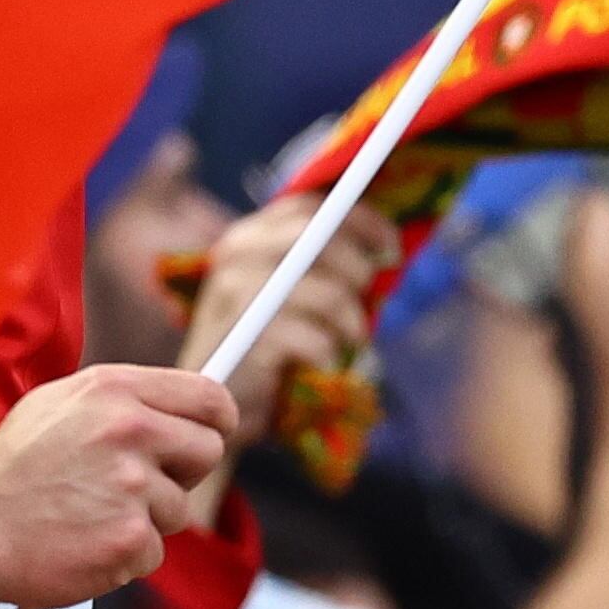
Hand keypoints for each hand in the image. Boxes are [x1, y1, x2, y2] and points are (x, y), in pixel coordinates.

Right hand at [0, 363, 234, 608]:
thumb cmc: (11, 471)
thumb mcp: (58, 406)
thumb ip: (120, 402)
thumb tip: (176, 410)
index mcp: (113, 391)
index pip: (208, 397)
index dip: (217, 419)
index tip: (212, 433)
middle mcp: (128, 431)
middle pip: (208, 451)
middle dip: (182, 473)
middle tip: (139, 485)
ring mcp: (131, 487)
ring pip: (180, 509)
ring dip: (145, 519)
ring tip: (90, 514)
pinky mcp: (130, 539)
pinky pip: (155, 551)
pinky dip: (125, 555)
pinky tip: (85, 541)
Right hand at [179, 191, 388, 427]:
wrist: (217, 401)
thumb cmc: (262, 345)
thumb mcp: (284, 294)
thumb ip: (317, 265)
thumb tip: (381, 250)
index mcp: (247, 237)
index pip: (309, 207)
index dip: (360, 221)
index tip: (391, 250)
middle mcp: (238, 255)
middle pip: (321, 238)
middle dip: (360, 269)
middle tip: (371, 299)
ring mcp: (239, 294)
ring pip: (329, 293)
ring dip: (353, 323)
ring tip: (351, 341)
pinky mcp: (249, 338)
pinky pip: (318, 340)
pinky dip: (332, 355)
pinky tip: (326, 365)